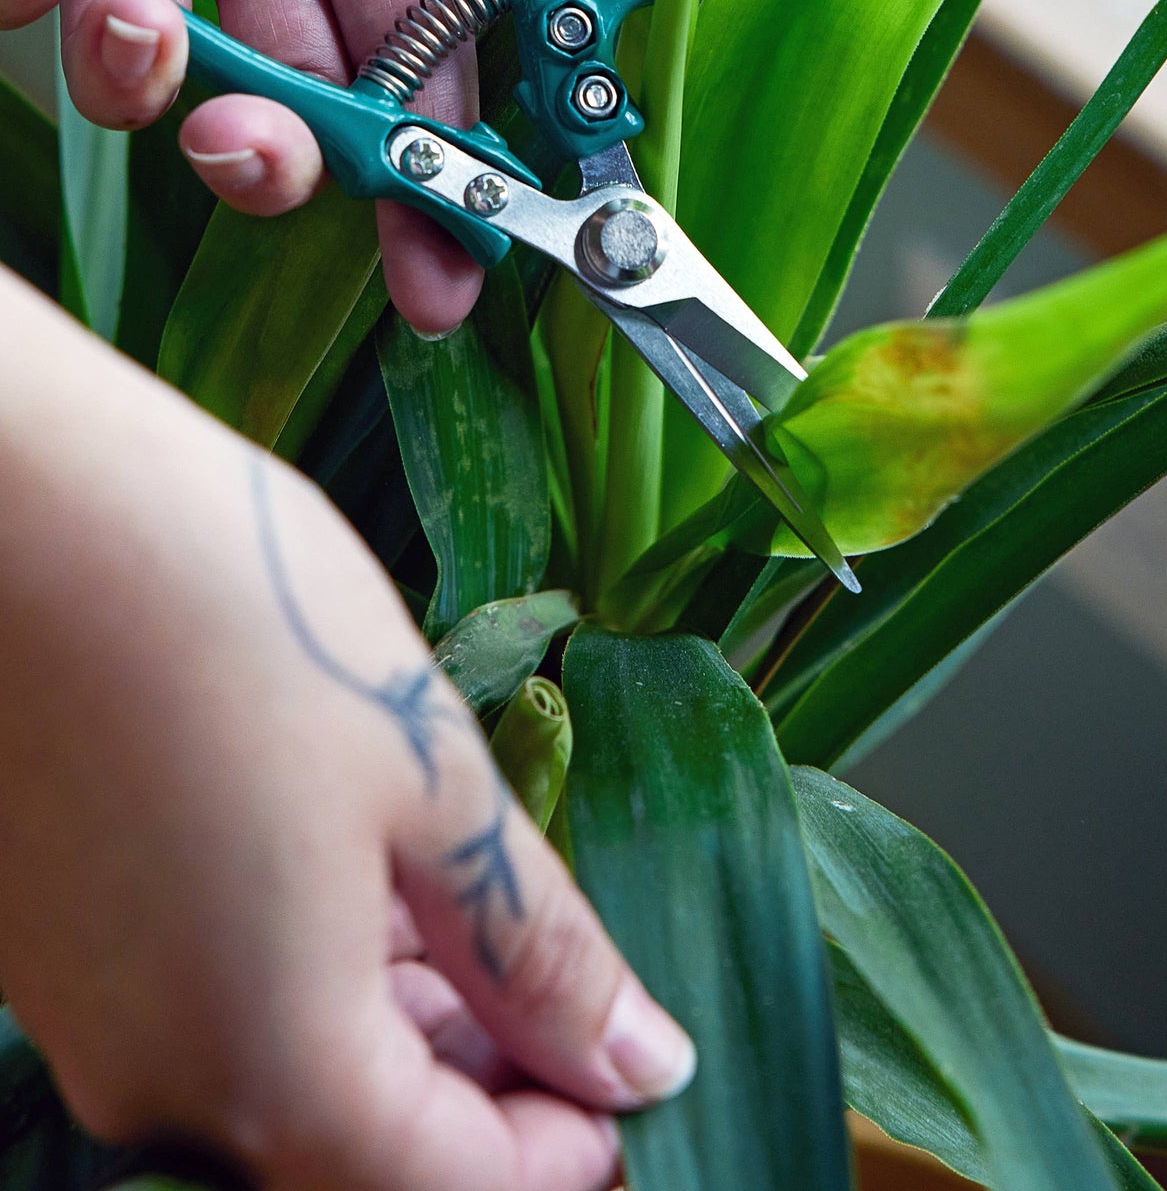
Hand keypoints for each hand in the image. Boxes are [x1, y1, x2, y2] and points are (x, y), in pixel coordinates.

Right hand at [0, 264, 694, 1189]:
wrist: (15, 503)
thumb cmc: (239, 618)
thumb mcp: (430, 777)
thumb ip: (537, 949)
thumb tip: (644, 1061)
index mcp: (270, 1068)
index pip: (454, 1190)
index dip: (565, 1148)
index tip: (632, 1065)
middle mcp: (157, 1080)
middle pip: (357, 1149)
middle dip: (483, 1083)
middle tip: (565, 975)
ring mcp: (87, 1016)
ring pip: (278, 1081)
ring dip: (395, 1024)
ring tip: (469, 910)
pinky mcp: (48, 945)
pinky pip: (203, 1012)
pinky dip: (301, 976)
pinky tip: (352, 869)